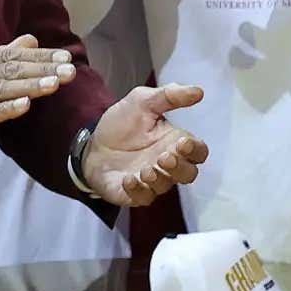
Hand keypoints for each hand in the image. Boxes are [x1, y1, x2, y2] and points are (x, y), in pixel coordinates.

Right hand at [0, 36, 78, 169]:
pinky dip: (5, 109)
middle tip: (69, 69)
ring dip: (29, 86)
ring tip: (55, 84)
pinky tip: (25, 107)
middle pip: (9, 69)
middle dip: (41, 69)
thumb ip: (0, 58)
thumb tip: (30, 40)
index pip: (11, 56)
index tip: (66, 56)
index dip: (40, 56)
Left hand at [80, 83, 207, 206]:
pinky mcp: (133, 193)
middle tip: (164, 156)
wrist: (92, 143)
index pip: (198, 152)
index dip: (195, 150)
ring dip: (159, 179)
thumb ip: (170, 96)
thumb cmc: (122, 123)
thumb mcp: (142, 101)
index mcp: (174, 142)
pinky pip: (143, 198)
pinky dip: (138, 191)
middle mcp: (167, 165)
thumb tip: (198, 91)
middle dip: (180, 168)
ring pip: (166, 186)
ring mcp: (151, 181)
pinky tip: (128, 180)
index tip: (183, 142)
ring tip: (146, 170)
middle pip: (189, 174)